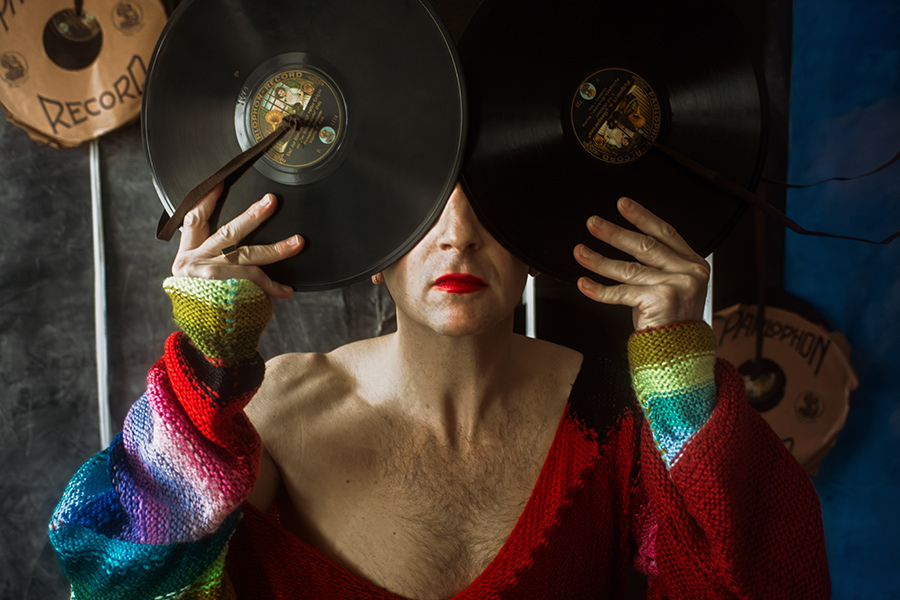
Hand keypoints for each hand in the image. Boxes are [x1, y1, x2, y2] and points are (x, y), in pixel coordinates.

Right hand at [171, 183, 303, 298]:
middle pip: (228, 233)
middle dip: (252, 216)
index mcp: (187, 256)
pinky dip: (273, 288)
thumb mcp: (196, 281)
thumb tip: (242, 236)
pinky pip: (256, 284)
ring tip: (298, 242)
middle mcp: (196, 263)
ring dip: (277, 249)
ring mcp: (211, 278)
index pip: (195, 220)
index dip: (207, 199)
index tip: (221, 181)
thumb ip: (210, 259)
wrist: (201, 343)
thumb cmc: (203, 308)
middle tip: (271, 202)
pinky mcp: (225, 293)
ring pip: (247, 256)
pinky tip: (287, 291)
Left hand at [573, 197, 709, 330]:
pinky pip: (621, 292)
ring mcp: (676, 285)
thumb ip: (658, 265)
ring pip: (628, 268)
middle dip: (613, 232)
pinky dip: (598, 289)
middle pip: (644, 246)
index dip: (642, 216)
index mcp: (693, 263)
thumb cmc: (672, 321)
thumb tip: (625, 241)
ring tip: (580, 251)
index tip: (622, 205)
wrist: (681, 355)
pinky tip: (583, 283)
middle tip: (592, 223)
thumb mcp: (672, 285)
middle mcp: (689, 272)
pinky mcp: (660, 300)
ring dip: (599, 259)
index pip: (664, 232)